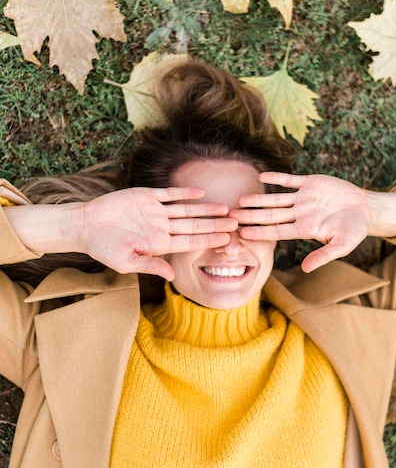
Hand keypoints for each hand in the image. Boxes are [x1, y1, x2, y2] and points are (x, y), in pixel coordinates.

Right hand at [5, 187, 237, 279]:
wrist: (85, 225)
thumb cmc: (103, 247)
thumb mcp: (125, 261)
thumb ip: (150, 265)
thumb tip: (172, 275)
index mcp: (159, 244)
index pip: (190, 242)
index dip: (209, 240)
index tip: (228, 240)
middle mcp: (161, 227)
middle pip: (194, 225)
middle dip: (215, 225)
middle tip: (237, 222)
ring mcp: (155, 211)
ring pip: (186, 210)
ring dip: (206, 209)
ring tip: (226, 208)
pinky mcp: (146, 196)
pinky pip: (169, 194)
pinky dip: (184, 192)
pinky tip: (201, 192)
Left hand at [229, 172, 369, 272]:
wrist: (365, 209)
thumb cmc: (355, 230)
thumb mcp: (342, 245)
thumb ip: (323, 255)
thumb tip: (305, 269)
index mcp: (305, 229)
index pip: (277, 232)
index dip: (260, 232)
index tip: (243, 234)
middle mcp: (300, 214)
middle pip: (270, 216)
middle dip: (251, 216)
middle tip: (231, 217)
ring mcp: (303, 198)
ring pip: (276, 199)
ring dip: (259, 199)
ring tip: (241, 200)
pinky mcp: (310, 183)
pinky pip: (290, 181)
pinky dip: (277, 178)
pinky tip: (262, 176)